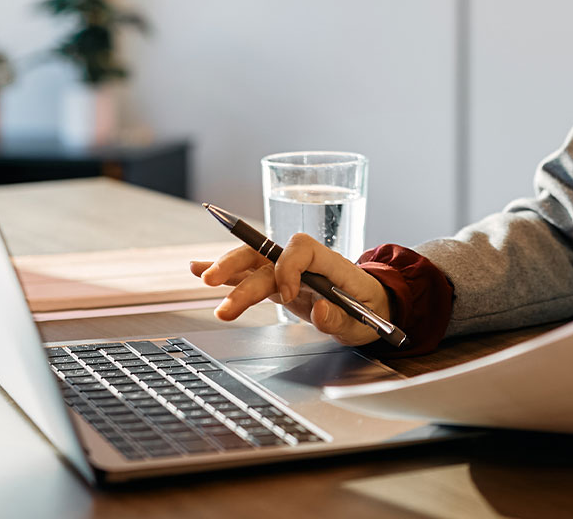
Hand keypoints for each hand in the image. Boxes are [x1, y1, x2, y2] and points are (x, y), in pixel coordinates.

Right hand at [188, 233, 391, 345]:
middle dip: (239, 265)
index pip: (303, 249)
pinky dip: (226, 273)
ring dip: (227, 269)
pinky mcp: (279, 285)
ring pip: (254, 262)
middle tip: (215, 282)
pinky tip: (199, 270)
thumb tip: (320, 309)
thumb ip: (340, 318)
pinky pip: (250, 275)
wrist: (373, 308)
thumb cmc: (370, 311)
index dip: (289, 267)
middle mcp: (306, 264)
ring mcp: (290, 273)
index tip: (287, 295)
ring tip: (200, 275)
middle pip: (268, 253)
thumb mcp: (363, 323)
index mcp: (331, 265)